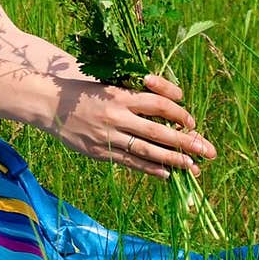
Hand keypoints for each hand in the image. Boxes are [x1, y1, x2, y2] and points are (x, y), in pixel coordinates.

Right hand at [46, 71, 215, 179]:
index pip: (158, 104)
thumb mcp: (111, 85)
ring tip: (192, 167)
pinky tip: (166, 174)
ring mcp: (107, 136)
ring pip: (146, 150)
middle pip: (158, 131)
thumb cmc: (86, 92)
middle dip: (186, 142)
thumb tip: (170, 104)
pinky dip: (149, 169)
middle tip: (208, 151)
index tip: (193, 123)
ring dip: (172, 160)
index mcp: (121, 95)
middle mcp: (116, 116)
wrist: (50, 104)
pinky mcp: (99, 152)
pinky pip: (129, 162)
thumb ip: (136, 94)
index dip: (179, 113)